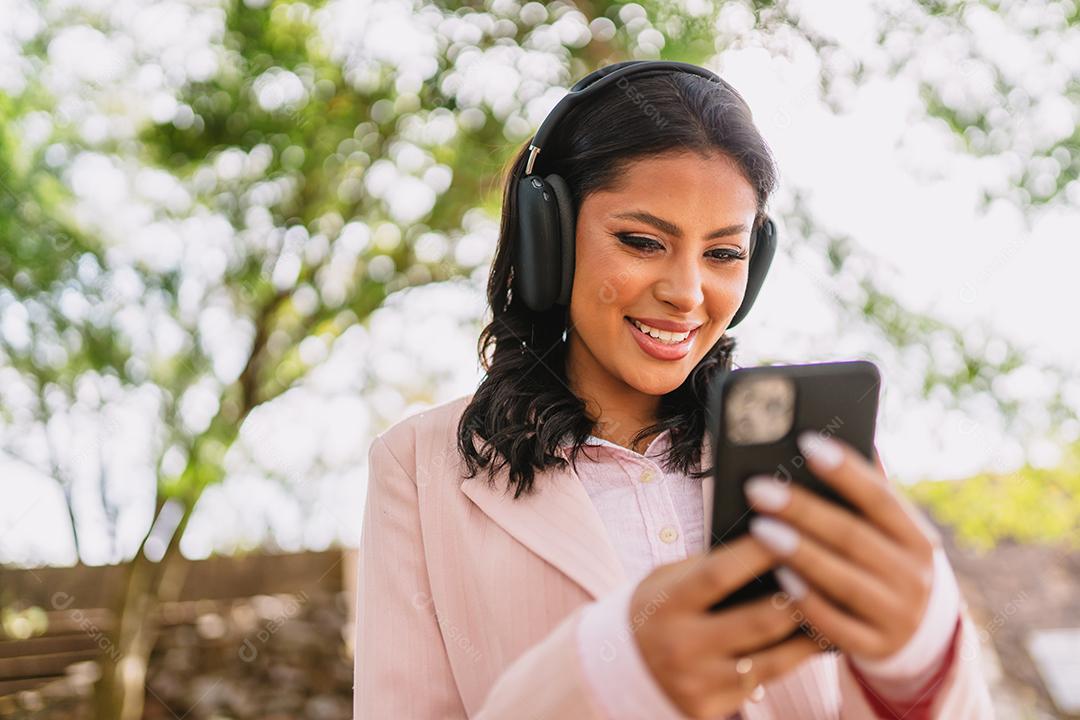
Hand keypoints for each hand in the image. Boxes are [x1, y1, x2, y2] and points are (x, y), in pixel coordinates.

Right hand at [629, 535, 825, 718]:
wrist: (622, 666)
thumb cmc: (657, 608)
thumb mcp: (667, 580)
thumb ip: (708, 568)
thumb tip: (766, 545)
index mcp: (666, 605)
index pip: (717, 575)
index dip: (757, 554)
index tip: (791, 528)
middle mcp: (681, 646)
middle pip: (757, 621)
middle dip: (800, 595)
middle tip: (833, 570)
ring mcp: (698, 682)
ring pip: (773, 659)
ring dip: (811, 632)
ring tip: (842, 606)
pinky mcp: (710, 709)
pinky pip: (767, 682)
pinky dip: (797, 659)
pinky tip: (820, 639)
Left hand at [743, 432, 938, 661]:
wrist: (918, 634)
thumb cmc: (883, 560)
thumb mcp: (887, 531)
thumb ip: (865, 491)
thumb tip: (831, 432)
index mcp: (917, 536)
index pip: (881, 498)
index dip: (845, 471)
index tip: (805, 442)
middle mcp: (914, 575)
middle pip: (853, 537)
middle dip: (803, 510)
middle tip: (757, 487)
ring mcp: (897, 615)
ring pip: (843, 580)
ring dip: (799, 553)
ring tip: (758, 527)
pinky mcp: (875, 647)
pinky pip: (835, 626)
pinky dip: (807, 602)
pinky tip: (778, 578)